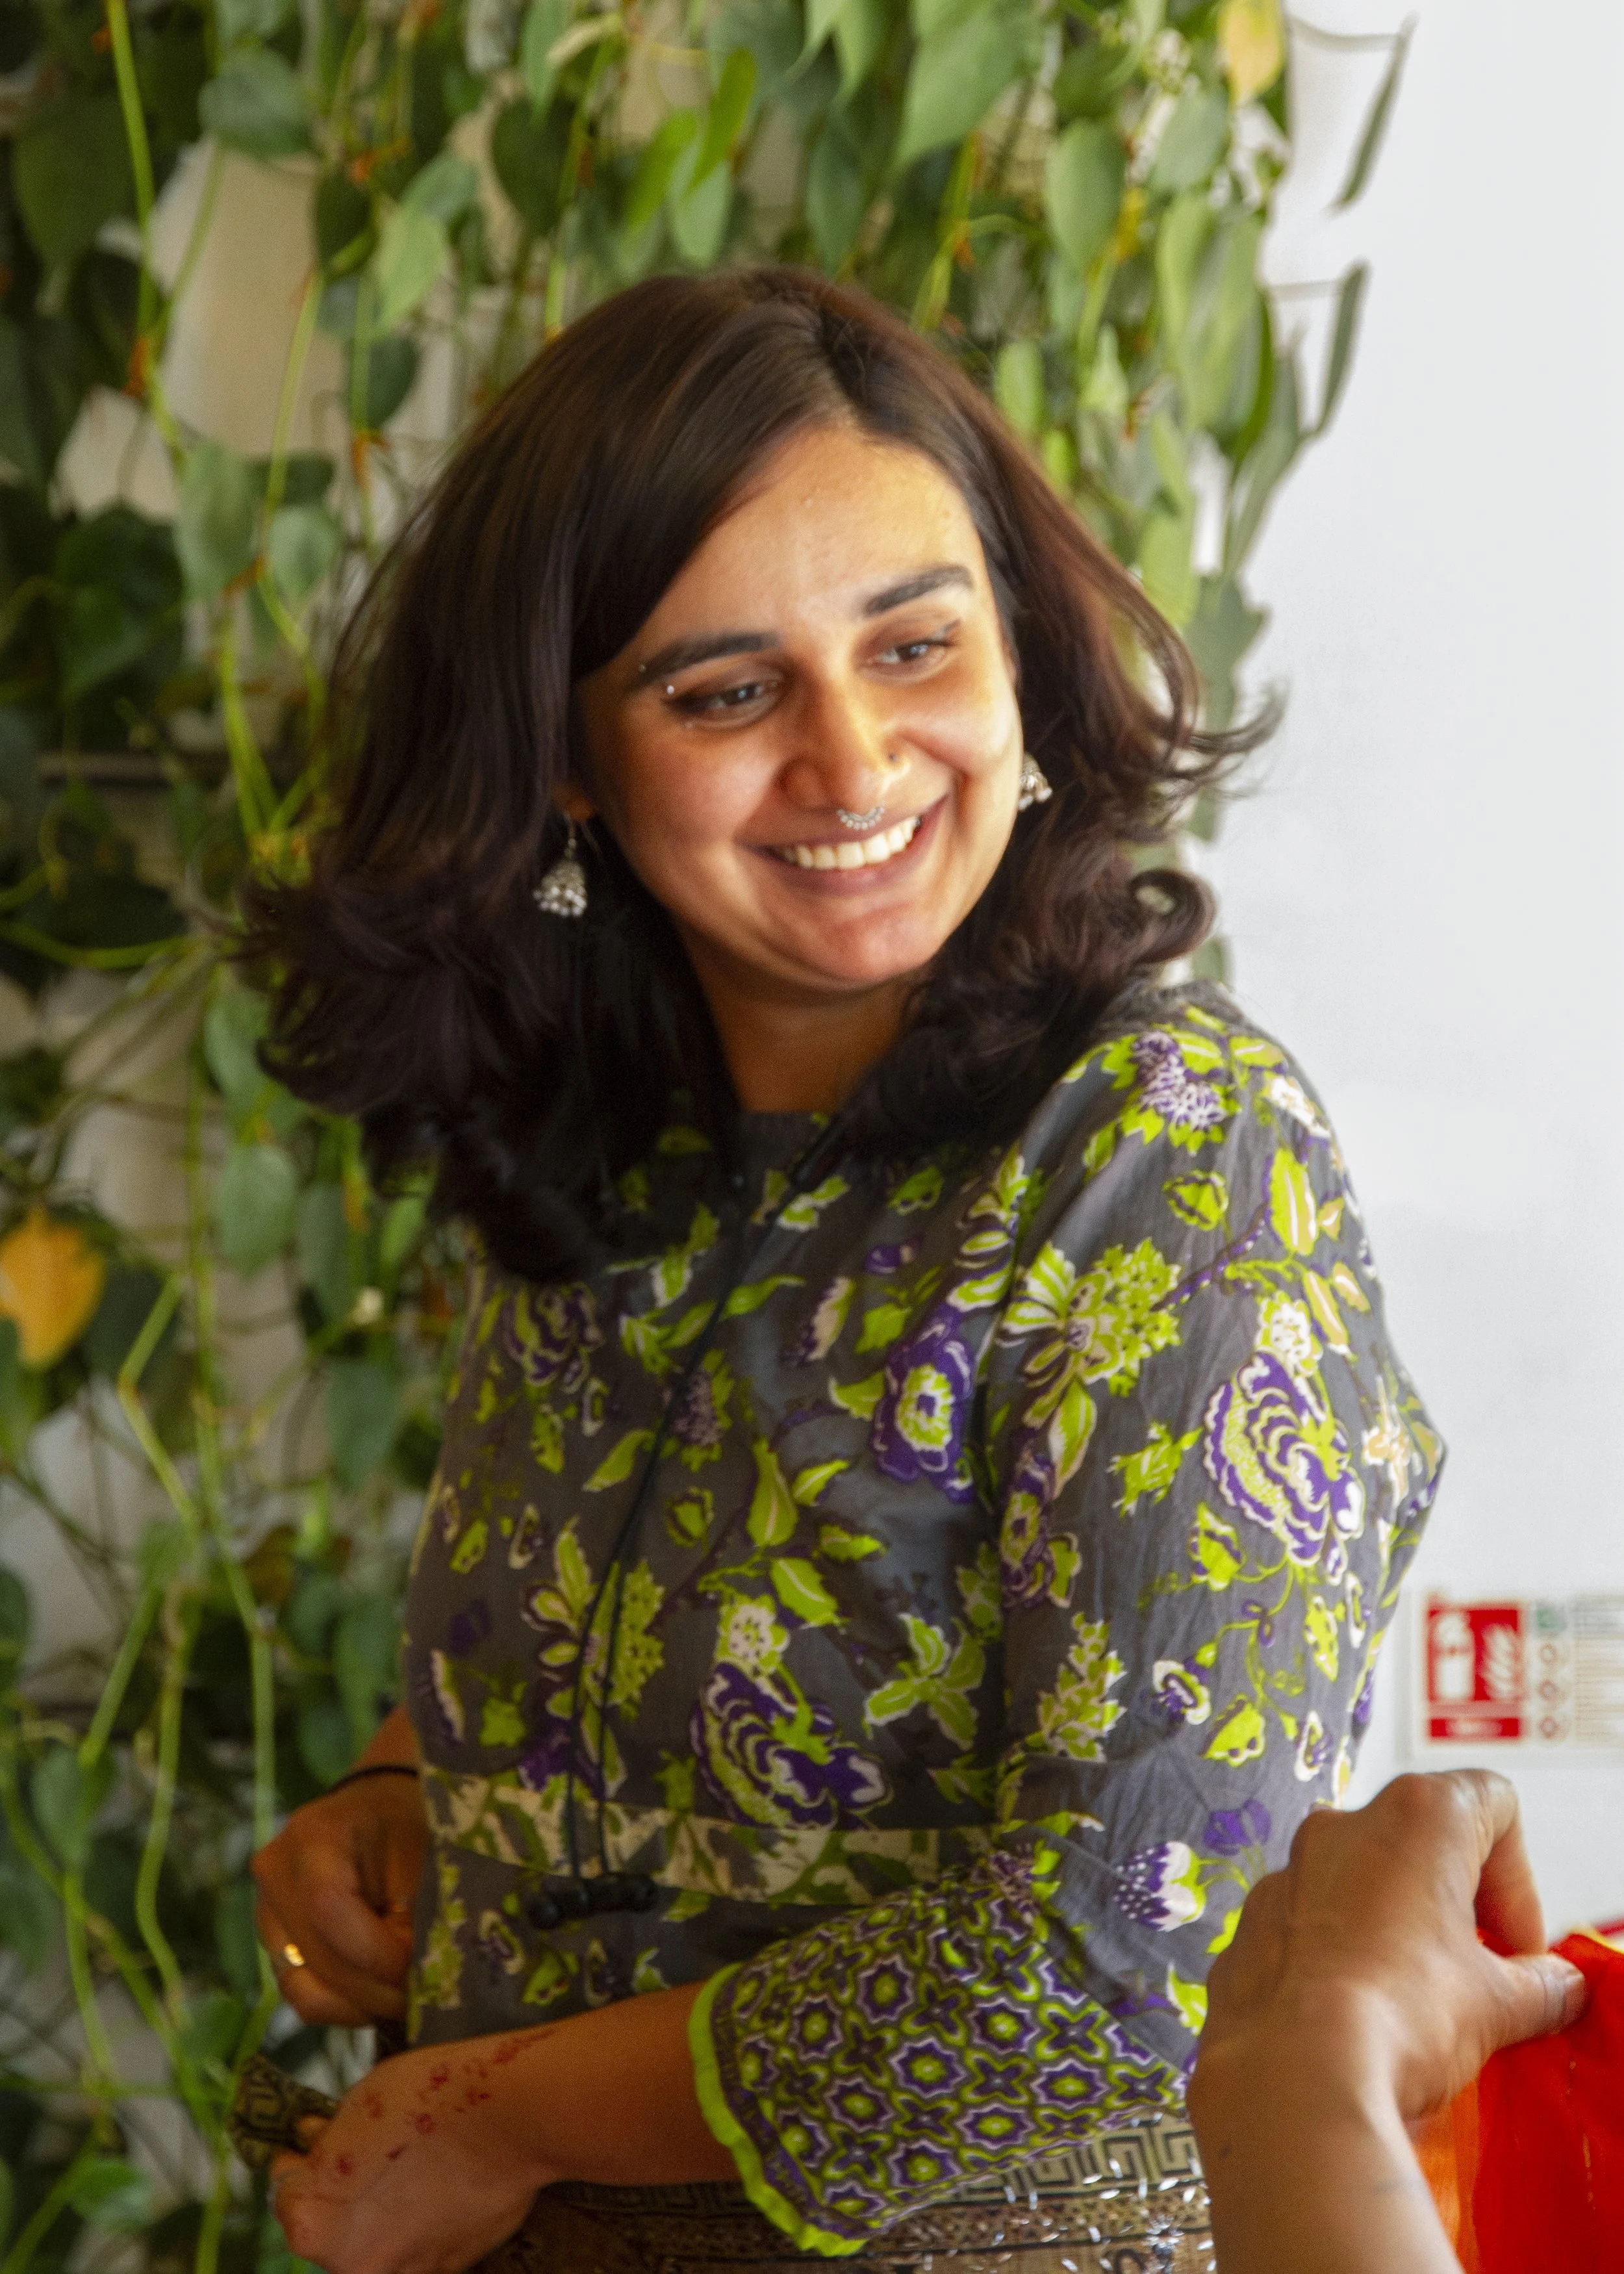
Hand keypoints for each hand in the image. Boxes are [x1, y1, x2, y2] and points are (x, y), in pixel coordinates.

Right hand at [253, 1771, 426, 2024]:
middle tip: (422, 1996)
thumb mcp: (422, 1857)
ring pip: (303, 1987)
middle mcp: (276, 1873)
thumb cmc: (406, 1827)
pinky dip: (343, 2004)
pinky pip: (300, 1991)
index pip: (328, 1909)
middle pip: (317, 1956)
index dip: (373, 1952)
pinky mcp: (273, 1942)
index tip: (415, 1966)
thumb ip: (415, 1916)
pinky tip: (378, 1994)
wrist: (375, 1812)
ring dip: (359, 2004)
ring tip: (402, 1998)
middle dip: (374, 1989)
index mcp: (314, 1835)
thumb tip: (417, 1980)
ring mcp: (266, 1911)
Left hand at [271, 2031, 553, 2273]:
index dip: (295, 2163)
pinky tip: (442, 2184)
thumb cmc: (425, 2098)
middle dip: (340, 2193)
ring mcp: (409, 2271)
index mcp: (317, 2227)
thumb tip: (315, 2147)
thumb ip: (328, 2144)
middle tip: (364, 2152)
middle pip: (330, 2231)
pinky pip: (421, 2249)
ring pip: (378, 2246)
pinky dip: (423, 2224)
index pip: (286, 2200)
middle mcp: (356, 2265)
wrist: (511, 2115)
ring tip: (408, 2169)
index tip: (312, 2139)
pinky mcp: (454, 2267)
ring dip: (382, 2215)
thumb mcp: (356, 2106)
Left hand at [1187, 1771, 1587, 2273]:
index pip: (1493, 1805)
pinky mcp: (1248, 1927)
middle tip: (1477, 1981)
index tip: (1517, 1950)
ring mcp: (1284, 1874)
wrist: (1294, 2078)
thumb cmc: (1403, 2016)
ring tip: (1415, 2011)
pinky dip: (1336, 1965)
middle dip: (1456, 1910)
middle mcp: (1341, 1827)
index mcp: (1415, 1818)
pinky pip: (1305, 1934)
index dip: (1517, 1879)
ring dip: (1393, 1936)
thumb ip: (1538, 1987)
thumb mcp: (1499, 2006)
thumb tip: (1554, 1990)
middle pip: (1420, 1846)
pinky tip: (1354, 2025)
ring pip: (1357, 1889)